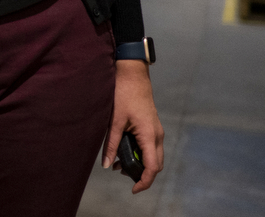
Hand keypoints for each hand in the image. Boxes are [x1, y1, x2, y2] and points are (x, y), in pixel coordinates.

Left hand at [104, 59, 164, 192]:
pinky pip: (151, 147)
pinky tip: (124, 150)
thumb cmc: (123, 94)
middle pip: (155, 165)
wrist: (132, 74)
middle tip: (122, 174)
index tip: (133, 189)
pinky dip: (141, 153)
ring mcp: (157, 131)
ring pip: (154, 156)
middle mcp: (157, 135)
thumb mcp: (114, 120)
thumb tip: (106, 164)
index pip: (152, 167)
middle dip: (141, 174)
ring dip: (140, 163)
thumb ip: (111, 144)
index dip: (143, 181)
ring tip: (119, 162)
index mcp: (149, 135)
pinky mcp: (153, 126)